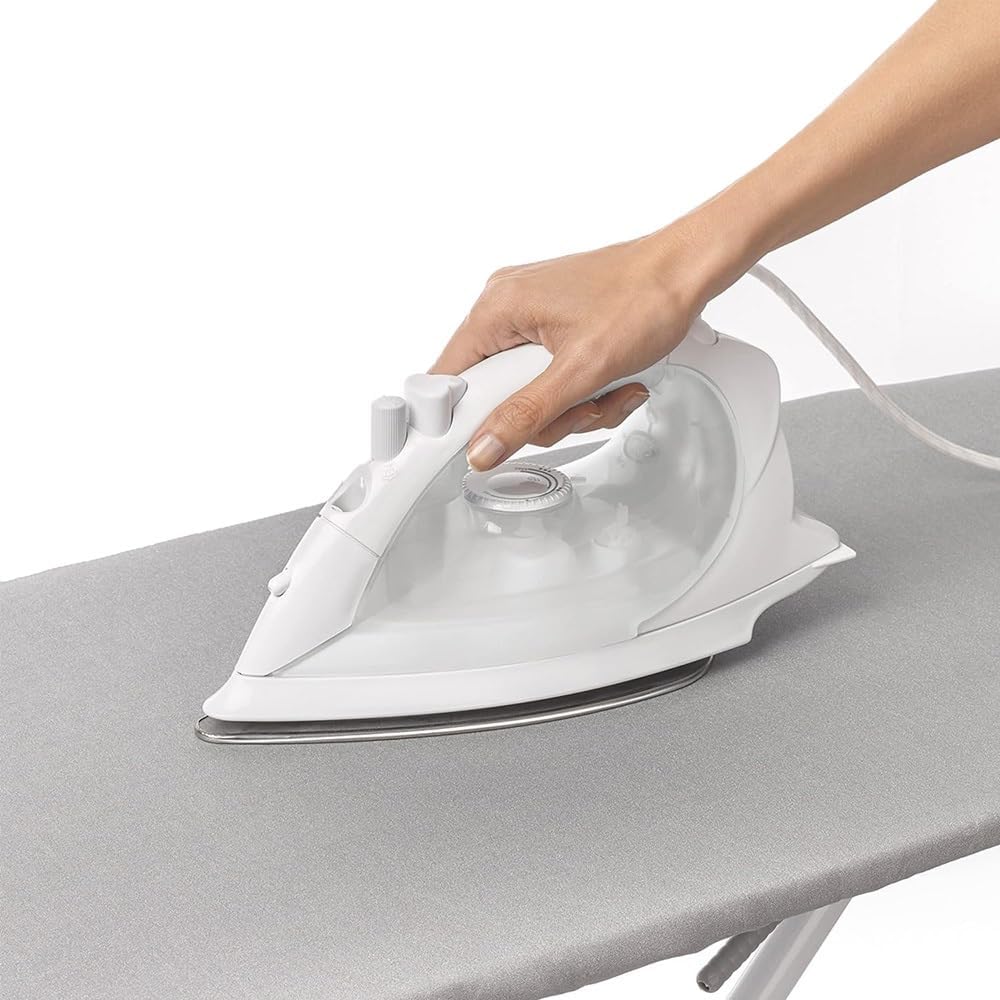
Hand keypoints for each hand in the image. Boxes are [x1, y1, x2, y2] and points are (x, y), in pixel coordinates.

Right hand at [431, 222, 722, 469]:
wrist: (688, 271)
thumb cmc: (644, 298)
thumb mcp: (581, 370)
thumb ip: (526, 415)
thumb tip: (482, 448)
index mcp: (497, 308)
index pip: (449, 379)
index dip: (465, 418)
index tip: (488, 443)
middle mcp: (506, 305)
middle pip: (494, 392)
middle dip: (544, 413)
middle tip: (580, 405)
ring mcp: (531, 313)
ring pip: (527, 390)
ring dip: (571, 405)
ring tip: (606, 388)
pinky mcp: (555, 322)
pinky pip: (549, 375)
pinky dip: (580, 388)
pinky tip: (610, 380)